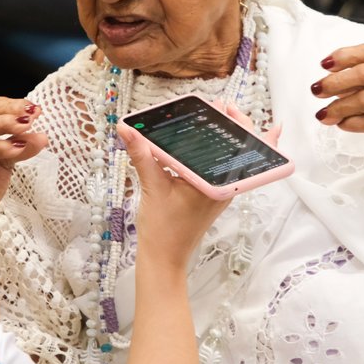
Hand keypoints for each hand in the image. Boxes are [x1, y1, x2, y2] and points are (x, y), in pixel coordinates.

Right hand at [0, 97, 47, 243]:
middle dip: (8, 110)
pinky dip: (0, 147)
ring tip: (26, 125)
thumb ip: (22, 148)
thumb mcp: (8, 163)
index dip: (10, 105)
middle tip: (31, 113)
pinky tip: (17, 148)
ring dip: (4, 123)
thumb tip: (42, 136)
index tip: (32, 108)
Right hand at [116, 104, 280, 268]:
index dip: (236, 123)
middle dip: (234, 126)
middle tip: (221, 105)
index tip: (226, 105)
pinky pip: (219, 168)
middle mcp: (223, 186)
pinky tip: (206, 143)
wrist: (164, 258)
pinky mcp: (210, 195)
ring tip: (217, 117)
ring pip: (229, 158)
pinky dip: (215, 153)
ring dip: (226, 138)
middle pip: (237, 149)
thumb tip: (126, 128)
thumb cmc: (162, 228)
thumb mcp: (152, 186)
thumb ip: (141, 154)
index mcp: (215, 183)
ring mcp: (218, 191)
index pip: (234, 147)